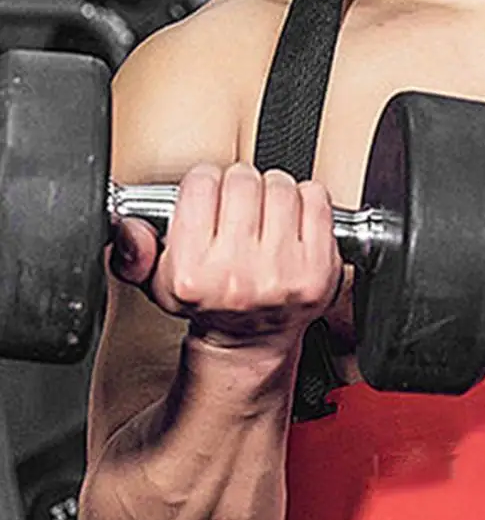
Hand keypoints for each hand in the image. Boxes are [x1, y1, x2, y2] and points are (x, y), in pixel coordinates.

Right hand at [110, 164, 342, 349]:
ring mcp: (284, 272)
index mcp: (193, 274)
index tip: (207, 196)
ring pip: (281, 185)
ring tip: (264, 215)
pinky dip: (306, 200)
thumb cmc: (208, 304)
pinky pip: (316, 199)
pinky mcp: (319, 269)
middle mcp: (238, 275)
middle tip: (239, 207)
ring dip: (273, 191)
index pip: (201, 183)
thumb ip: (132, 250)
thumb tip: (129, 228)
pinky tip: (291, 221)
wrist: (251, 339)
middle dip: (239, 185)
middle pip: (243, 179)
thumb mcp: (155, 282)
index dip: (203, 183)